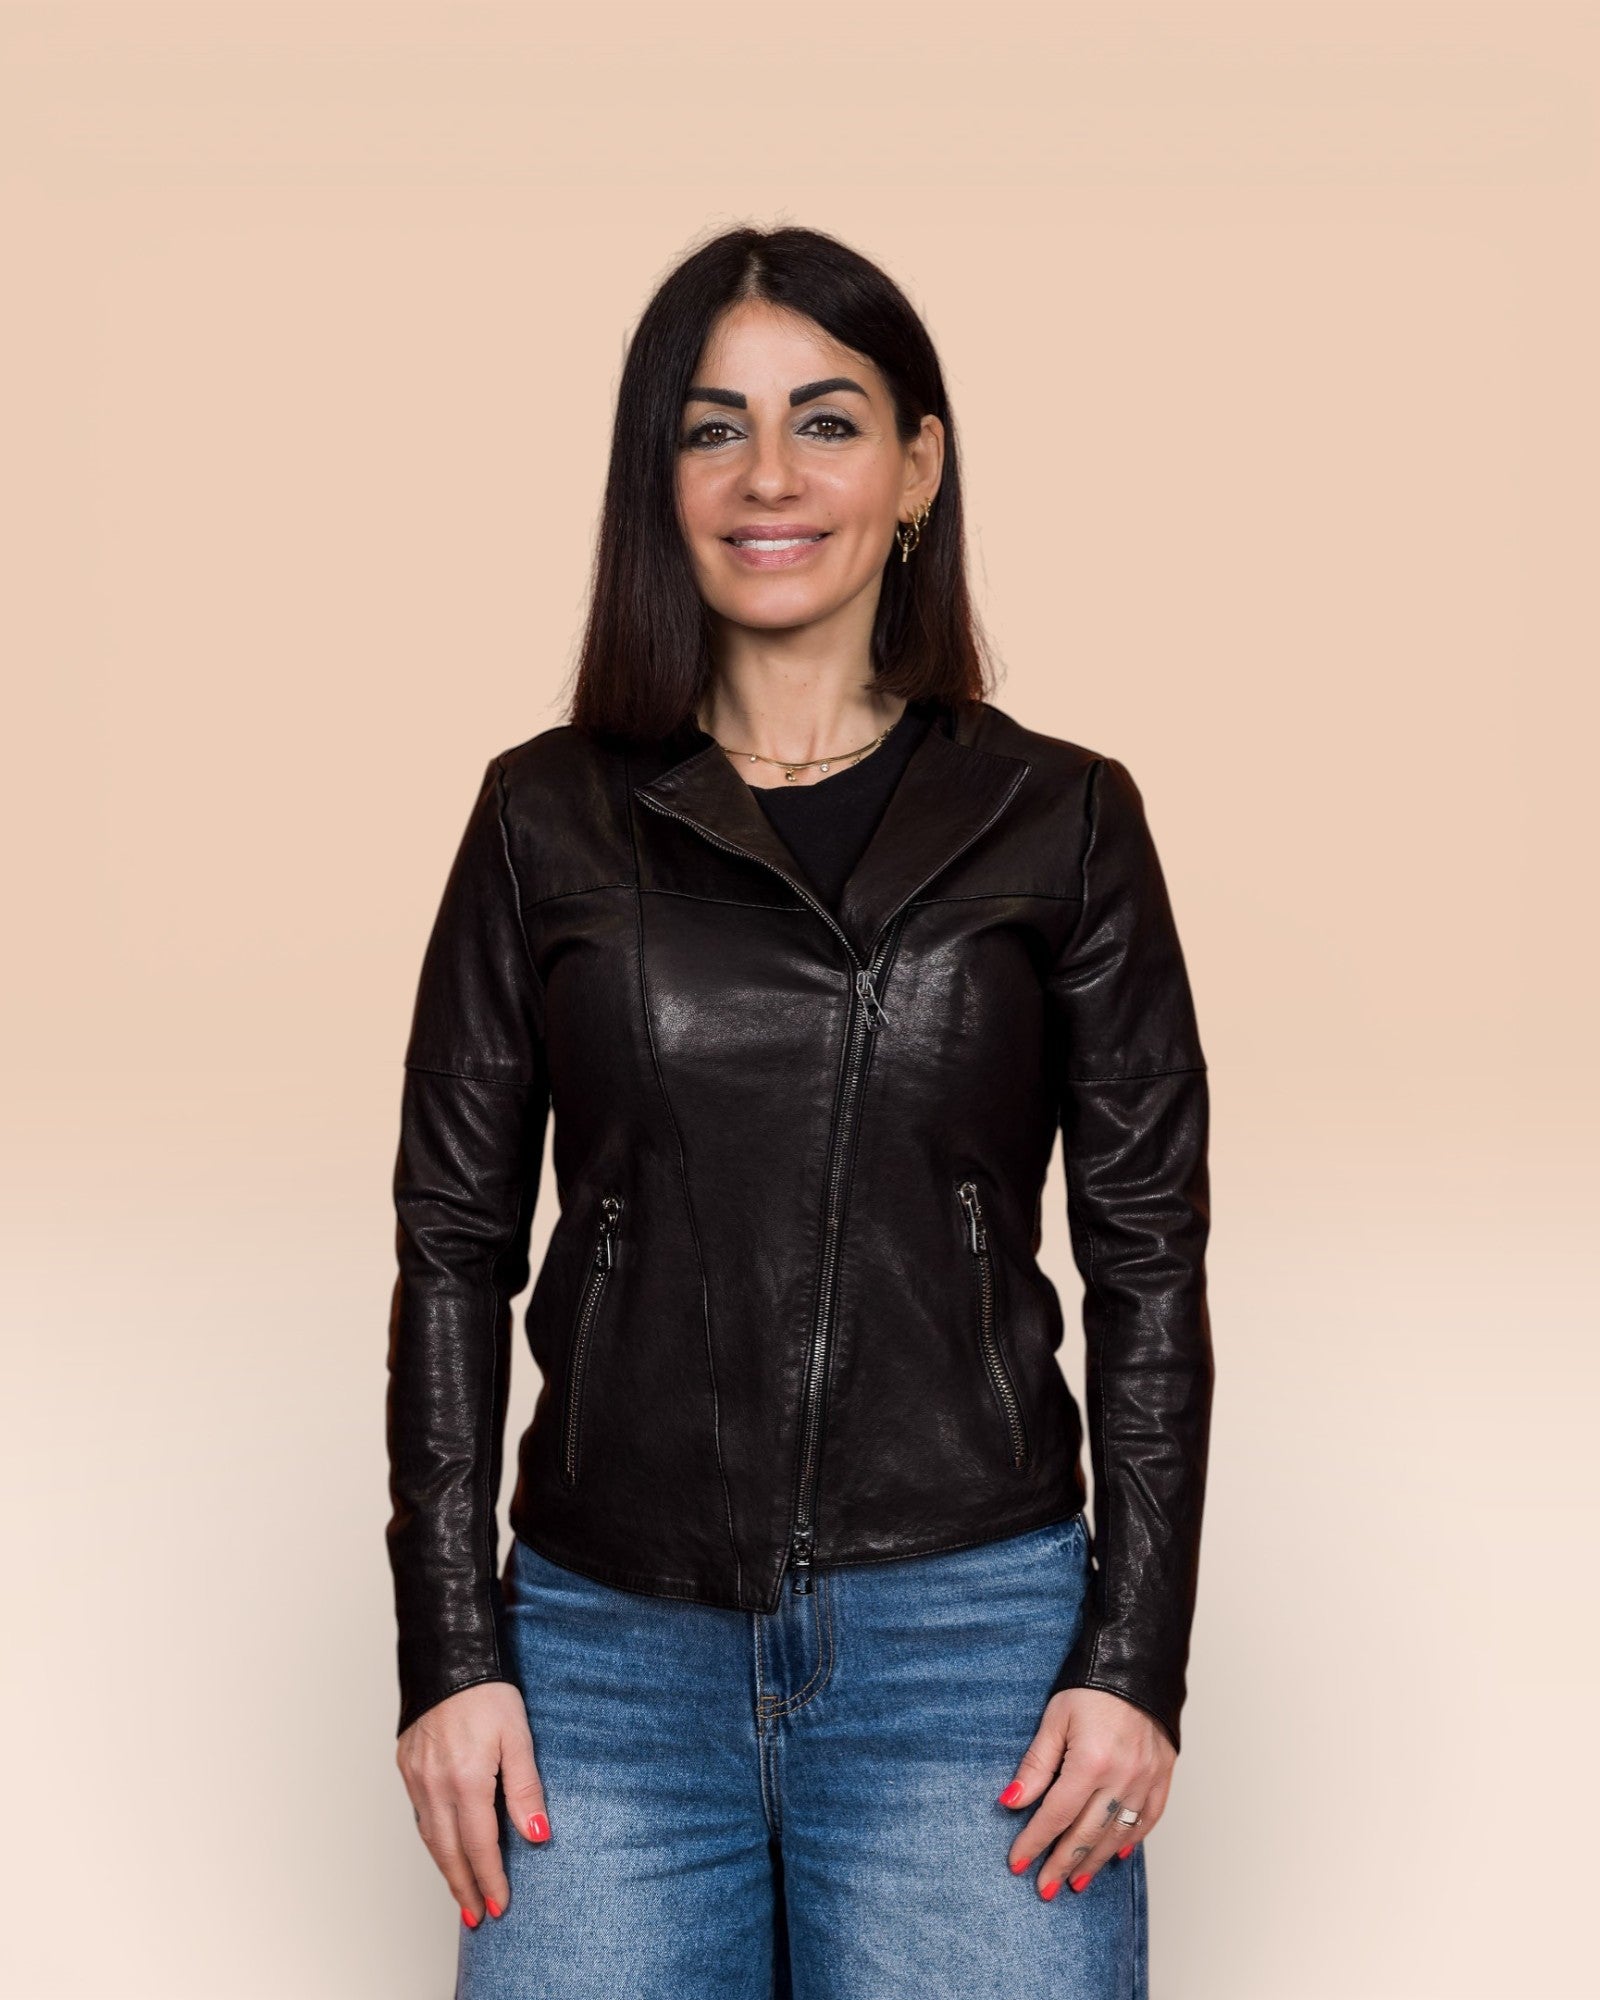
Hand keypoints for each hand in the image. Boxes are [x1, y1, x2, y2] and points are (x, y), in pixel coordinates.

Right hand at [396, 1681, 550, 1927]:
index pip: (480, 1845)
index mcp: (466, 1781)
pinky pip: (419, 1815)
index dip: (491, 1879)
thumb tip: (537, 1835)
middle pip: (449, 1852)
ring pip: (430, 1838)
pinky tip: (443, 1848)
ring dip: (446, 1870)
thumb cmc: (489, 1693)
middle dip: (465, 1888)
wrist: (447, 1657)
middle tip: (477, 1917)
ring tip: (462, 1894)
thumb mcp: (519, 1737)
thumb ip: (526, 1789)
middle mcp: (435, 1785)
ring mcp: (416, 1777)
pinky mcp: (406, 1766)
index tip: (501, 1905)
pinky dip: (432, 1840)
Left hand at [995, 1687, 1174, 1897]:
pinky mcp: (1163, 1776)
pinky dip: (1130, 1840)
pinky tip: (1114, 1855)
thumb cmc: (1091, 1686)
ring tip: (1075, 1881)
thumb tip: (1011, 1801)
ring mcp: (1145, 1780)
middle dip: (1061, 1863)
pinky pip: (1147, 1819)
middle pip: (1085, 1833)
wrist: (1139, 1663)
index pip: (1055, 1815)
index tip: (1017, 1863)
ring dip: (1093, 1861)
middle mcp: (1121, 1777)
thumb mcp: (1055, 1718)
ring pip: (1116, 1834)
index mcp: (1090, 1762)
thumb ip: (1036, 1764)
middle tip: (1044, 1887)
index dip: (1034, 1841)